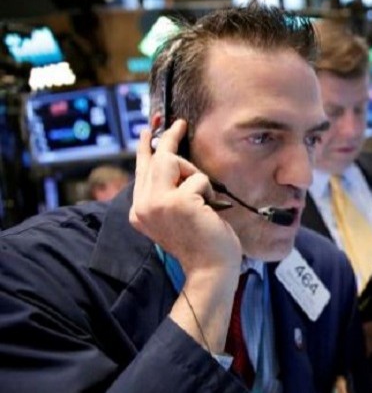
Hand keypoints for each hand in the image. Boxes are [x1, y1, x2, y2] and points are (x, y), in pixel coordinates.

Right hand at [130, 124, 240, 352]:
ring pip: (173, 162)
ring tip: (205, 199)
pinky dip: (210, 192)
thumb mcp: (178, 215)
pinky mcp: (177, 202)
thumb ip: (168, 193)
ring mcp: (157, 203)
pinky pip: (198, 179)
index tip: (149, 129)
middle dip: (170, 139)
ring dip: (195, 175)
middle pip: (155, 159)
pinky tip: (211, 211)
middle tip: (180, 123)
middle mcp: (142, 206)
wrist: (210, 270)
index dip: (145, 147)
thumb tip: (172, 159)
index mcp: (140, 211)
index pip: (140, 170)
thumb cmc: (202, 243)